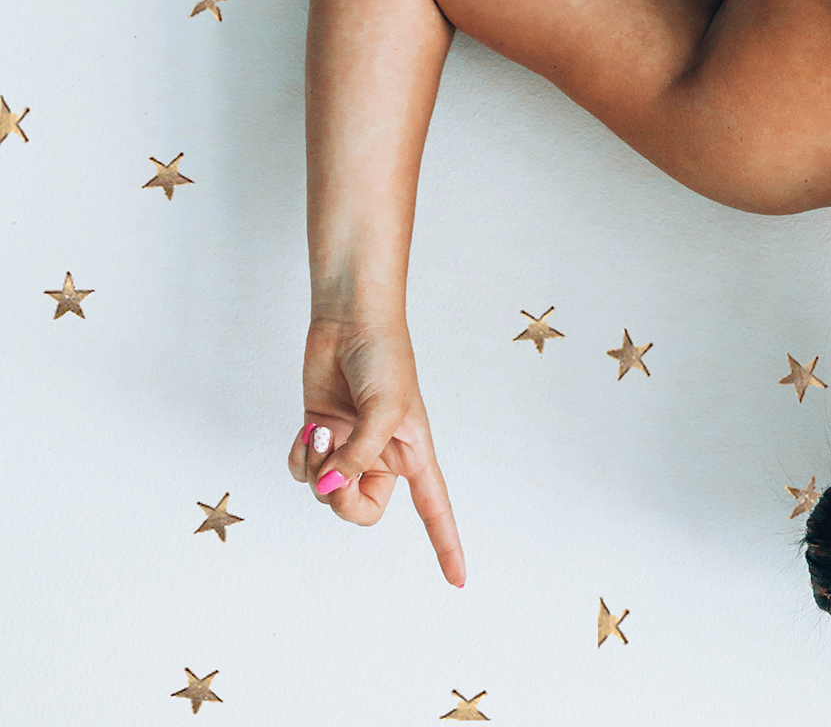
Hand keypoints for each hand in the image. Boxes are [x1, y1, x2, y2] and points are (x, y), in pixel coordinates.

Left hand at [288, 314, 464, 586]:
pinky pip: (302, 471)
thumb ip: (360, 458)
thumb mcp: (385, 410)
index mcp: (412, 452)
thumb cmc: (385, 356)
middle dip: (340, 500)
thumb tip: (329, 490)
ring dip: (317, 467)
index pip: (434, 508)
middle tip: (334, 476)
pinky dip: (299, 457)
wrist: (351, 321)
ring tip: (323, 433)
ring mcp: (347, 447)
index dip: (446, 545)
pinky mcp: (318, 436)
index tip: (458, 581)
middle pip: (360, 511)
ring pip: (325, 491)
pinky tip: (308, 430)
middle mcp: (380, 456)